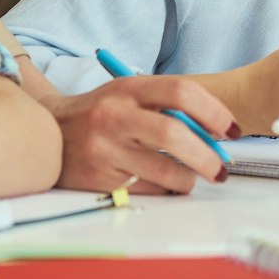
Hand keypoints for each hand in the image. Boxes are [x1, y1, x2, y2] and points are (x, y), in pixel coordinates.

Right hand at [46, 78, 237, 194]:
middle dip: (207, 156)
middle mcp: (116, 115)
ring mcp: (106, 148)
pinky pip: (147, 189)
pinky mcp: (99, 178)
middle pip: (175, 134)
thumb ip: (168, 107)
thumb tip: (216, 134)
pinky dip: (165, 190)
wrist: (47, 132)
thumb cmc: (100, 113)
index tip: (232, 130)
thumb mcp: (129, 95)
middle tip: (221, 168)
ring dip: (188, 179)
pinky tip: (165, 185)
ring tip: (190, 179)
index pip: (181, 92)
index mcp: (128, 88)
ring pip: (165, 169)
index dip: (214, 112)